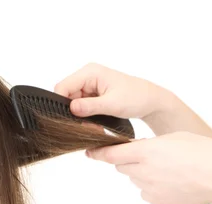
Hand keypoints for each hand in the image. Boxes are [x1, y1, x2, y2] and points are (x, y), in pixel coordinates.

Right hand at [53, 62, 172, 121]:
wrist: (150, 101)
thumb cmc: (136, 97)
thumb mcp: (112, 104)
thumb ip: (90, 106)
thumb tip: (71, 109)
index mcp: (90, 72)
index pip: (63, 86)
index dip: (61, 103)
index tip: (67, 118)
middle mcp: (87, 76)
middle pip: (66, 95)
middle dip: (71, 111)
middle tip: (84, 124)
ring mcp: (88, 85)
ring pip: (71, 103)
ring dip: (79, 114)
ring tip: (93, 122)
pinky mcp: (91, 94)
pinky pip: (79, 105)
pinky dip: (84, 115)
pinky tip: (94, 120)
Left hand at [85, 131, 211, 203]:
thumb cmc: (200, 152)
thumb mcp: (172, 138)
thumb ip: (148, 145)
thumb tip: (135, 151)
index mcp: (143, 152)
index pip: (110, 154)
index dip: (98, 153)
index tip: (88, 152)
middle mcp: (141, 171)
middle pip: (122, 166)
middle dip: (129, 160)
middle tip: (150, 156)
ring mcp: (147, 188)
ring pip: (135, 179)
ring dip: (143, 173)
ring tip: (168, 169)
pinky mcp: (156, 200)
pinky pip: (146, 192)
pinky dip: (153, 187)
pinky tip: (171, 182)